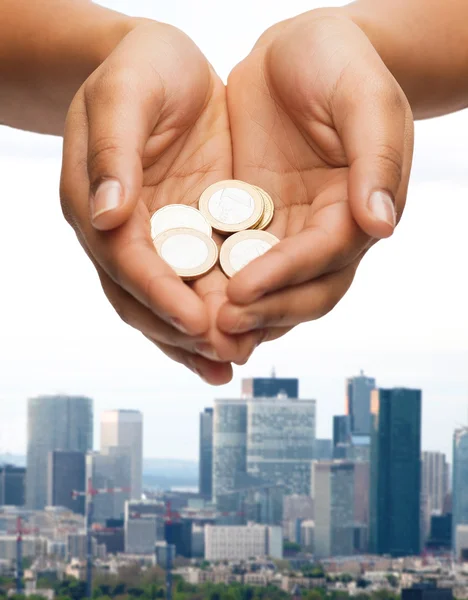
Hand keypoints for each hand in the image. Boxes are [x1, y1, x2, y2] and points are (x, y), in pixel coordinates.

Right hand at [60, 21, 258, 384]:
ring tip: (234, 361)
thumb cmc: (140, 68)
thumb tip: (106, 216)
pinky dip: (219, 310)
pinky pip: (203, 280)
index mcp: (95, 204)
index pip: (126, 262)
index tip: (197, 322)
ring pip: (172, 301)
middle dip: (182, 331)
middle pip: (144, 298)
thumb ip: (114, 151)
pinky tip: (246, 333)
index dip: (160, 295)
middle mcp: (124, 232)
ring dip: (200, 337)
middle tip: (225, 354)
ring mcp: (158, 237)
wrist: (165, 65)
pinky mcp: (191, 232)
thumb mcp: (124, 95)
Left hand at [218, 10, 413, 336]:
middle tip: (219, 325)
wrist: (296, 51)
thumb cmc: (337, 63)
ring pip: (270, 289)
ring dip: (241, 314)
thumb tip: (380, 225)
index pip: (327, 255)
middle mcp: (325, 231)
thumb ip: (376, 159)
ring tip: (201, 330)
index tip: (243, 289)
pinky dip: (216, 285)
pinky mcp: (253, 223)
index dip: (287, 275)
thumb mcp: (364, 99)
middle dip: (264, 311)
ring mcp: (287, 230)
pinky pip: (235, 261)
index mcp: (358, 209)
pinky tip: (186, 297)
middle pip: (304, 290)